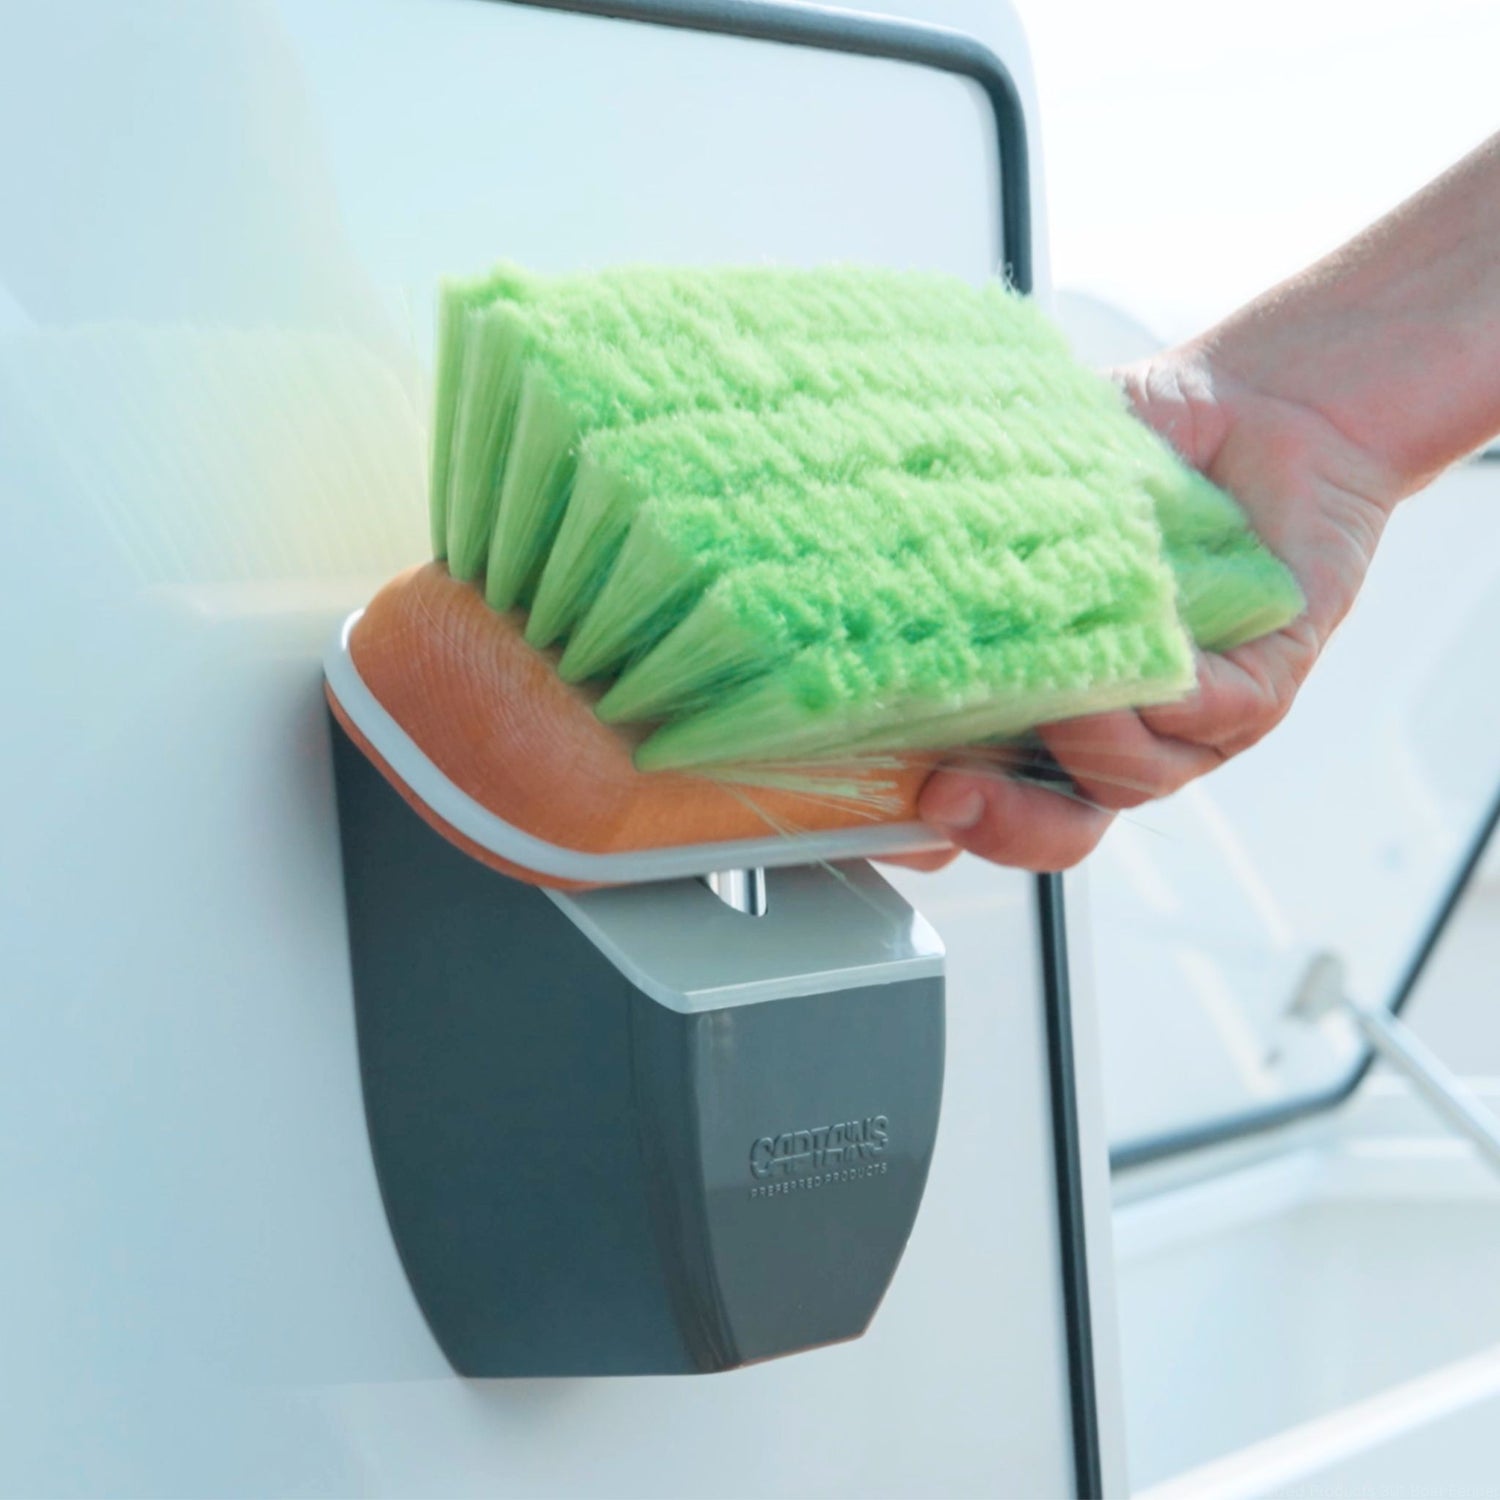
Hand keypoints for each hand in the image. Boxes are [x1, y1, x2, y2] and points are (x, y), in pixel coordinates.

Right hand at [909, 343, 1400, 871]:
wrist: (1262, 404)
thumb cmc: (1137, 455)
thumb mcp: (1025, 495)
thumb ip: (967, 542)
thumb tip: (874, 563)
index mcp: (1042, 702)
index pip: (978, 792)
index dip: (925, 817)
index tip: (882, 800)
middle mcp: (1111, 728)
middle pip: (1052, 826)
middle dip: (996, 825)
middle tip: (945, 796)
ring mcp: (1186, 721)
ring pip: (1128, 781)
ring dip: (1084, 743)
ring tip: (1056, 686)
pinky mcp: (1262, 685)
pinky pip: (1212, 719)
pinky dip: (1170, 695)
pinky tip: (1141, 644)